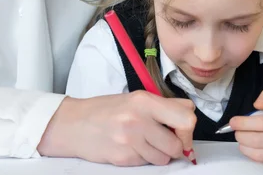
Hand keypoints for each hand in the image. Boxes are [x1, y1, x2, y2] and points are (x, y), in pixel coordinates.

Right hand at [38, 91, 195, 165]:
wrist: (75, 124)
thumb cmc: (106, 110)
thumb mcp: (135, 99)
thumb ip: (163, 106)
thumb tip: (188, 117)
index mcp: (144, 100)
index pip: (186, 117)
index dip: (187, 128)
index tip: (180, 130)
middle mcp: (138, 119)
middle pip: (178, 144)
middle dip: (174, 145)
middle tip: (162, 139)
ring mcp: (130, 140)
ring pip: (164, 158)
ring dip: (158, 154)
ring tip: (143, 142)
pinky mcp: (123, 158)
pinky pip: (147, 164)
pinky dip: (143, 159)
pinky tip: (130, 147)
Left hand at [228, 87, 262, 169]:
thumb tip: (256, 105)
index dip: (244, 123)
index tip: (233, 122)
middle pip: (259, 140)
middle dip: (241, 136)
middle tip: (236, 132)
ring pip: (260, 154)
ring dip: (244, 147)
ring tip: (241, 140)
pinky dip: (254, 155)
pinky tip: (251, 148)